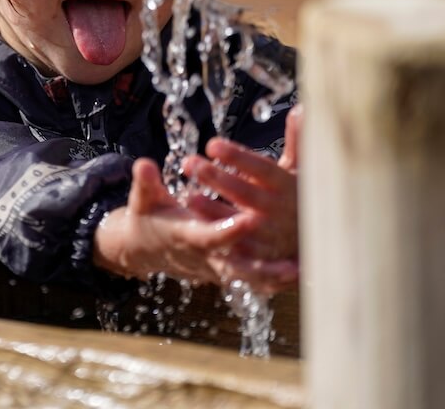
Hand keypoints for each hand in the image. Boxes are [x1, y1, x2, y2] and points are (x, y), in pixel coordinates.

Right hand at [92, 158, 294, 287]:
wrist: (146, 248)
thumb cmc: (148, 217)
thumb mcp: (143, 199)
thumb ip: (146, 182)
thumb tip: (142, 164)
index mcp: (186, 235)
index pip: (210, 236)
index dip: (229, 231)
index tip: (249, 220)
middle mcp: (205, 255)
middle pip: (236, 267)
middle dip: (262, 268)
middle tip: (290, 265)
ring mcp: (217, 266)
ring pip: (249, 278)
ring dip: (275, 277)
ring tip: (302, 271)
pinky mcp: (226, 270)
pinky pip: (252, 280)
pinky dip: (274, 280)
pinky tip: (299, 274)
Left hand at [185, 104, 301, 264]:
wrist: (322, 244)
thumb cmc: (301, 198)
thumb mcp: (304, 170)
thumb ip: (299, 141)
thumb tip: (301, 109)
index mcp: (287, 186)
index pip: (262, 169)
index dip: (238, 158)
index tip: (212, 144)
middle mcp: (279, 210)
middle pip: (246, 194)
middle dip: (218, 179)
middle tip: (190, 163)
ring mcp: (269, 235)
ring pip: (239, 223)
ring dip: (212, 211)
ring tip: (186, 195)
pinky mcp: (260, 256)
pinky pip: (238, 249)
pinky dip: (218, 239)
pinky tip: (196, 227)